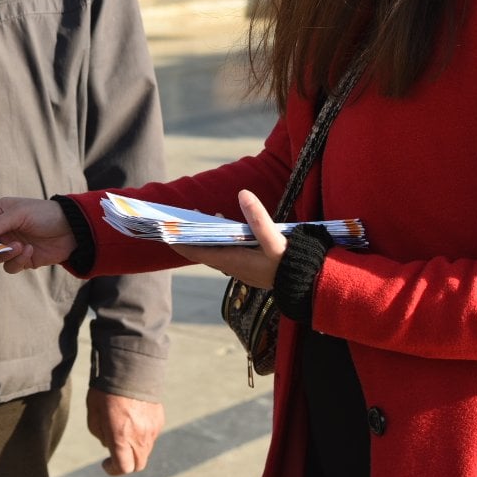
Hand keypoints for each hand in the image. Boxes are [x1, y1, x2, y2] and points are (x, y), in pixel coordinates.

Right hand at [0, 196, 75, 273]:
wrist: (72, 230)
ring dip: (5, 254)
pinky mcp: (21, 259)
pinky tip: (30, 250)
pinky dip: (18, 260)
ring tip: (20, 246)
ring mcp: (10, 245)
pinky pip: (10, 266)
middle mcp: (0, 230)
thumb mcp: (17, 214)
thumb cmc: (44, 213)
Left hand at [86, 389, 164, 475]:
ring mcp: (152, 430)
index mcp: (121, 437)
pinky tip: (134, 421)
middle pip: (138, 464)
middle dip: (126, 464)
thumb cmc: (106, 390)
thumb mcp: (94, 413)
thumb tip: (109, 444)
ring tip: (124, 433)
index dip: (113, 470)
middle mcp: (140, 437)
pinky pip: (151, 435)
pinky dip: (143, 435)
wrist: (130, 368)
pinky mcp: (159, 420)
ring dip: (135, 449)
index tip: (106, 464)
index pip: (123, 468)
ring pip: (146, 451)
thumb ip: (100, 434)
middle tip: (116, 456)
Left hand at [169, 190, 285, 288]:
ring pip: (216, 252)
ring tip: (207, 217)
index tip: (166, 232)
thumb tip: (242, 193)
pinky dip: (222, 240)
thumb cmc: (291, 263)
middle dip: (192, 236)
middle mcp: (233, 267)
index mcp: (233, 261)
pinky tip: (228, 227)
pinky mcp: (250, 267)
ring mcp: (241, 268)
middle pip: (204, 251)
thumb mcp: (274, 239)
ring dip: (208, 237)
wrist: (310, 282)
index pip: (197, 253)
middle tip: (184, 218)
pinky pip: (228, 253)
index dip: (180, 243)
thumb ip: (258, 217)